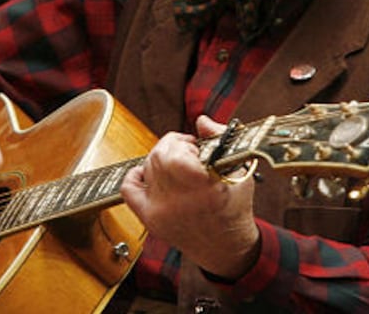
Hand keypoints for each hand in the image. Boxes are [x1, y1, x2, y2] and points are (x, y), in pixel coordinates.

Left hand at [121, 116, 259, 279]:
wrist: (224, 247)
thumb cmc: (235, 206)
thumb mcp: (239, 169)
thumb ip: (220, 139)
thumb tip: (201, 121)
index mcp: (206, 189)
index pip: (175, 155)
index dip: (184, 144)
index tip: (196, 148)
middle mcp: (180, 202)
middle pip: (158, 156)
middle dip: (173, 146)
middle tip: (187, 153)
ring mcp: (161, 211)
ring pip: (147, 166)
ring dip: (161, 158)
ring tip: (177, 165)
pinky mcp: (150, 218)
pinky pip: (129, 189)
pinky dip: (136, 175)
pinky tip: (151, 174)